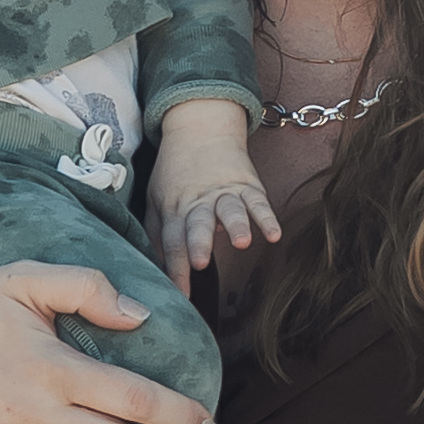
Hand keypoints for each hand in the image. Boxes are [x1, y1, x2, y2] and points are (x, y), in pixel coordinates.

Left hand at [145, 99, 278, 278]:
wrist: (200, 128)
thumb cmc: (174, 171)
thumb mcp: (156, 198)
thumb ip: (156, 233)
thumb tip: (149, 266)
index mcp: (174, 209)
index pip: (172, 242)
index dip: (175, 269)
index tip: (178, 295)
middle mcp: (199, 202)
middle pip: (198, 224)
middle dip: (199, 243)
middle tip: (200, 262)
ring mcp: (224, 193)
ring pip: (230, 210)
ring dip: (236, 225)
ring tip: (242, 242)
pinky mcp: (247, 186)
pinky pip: (258, 202)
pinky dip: (267, 217)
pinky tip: (274, 234)